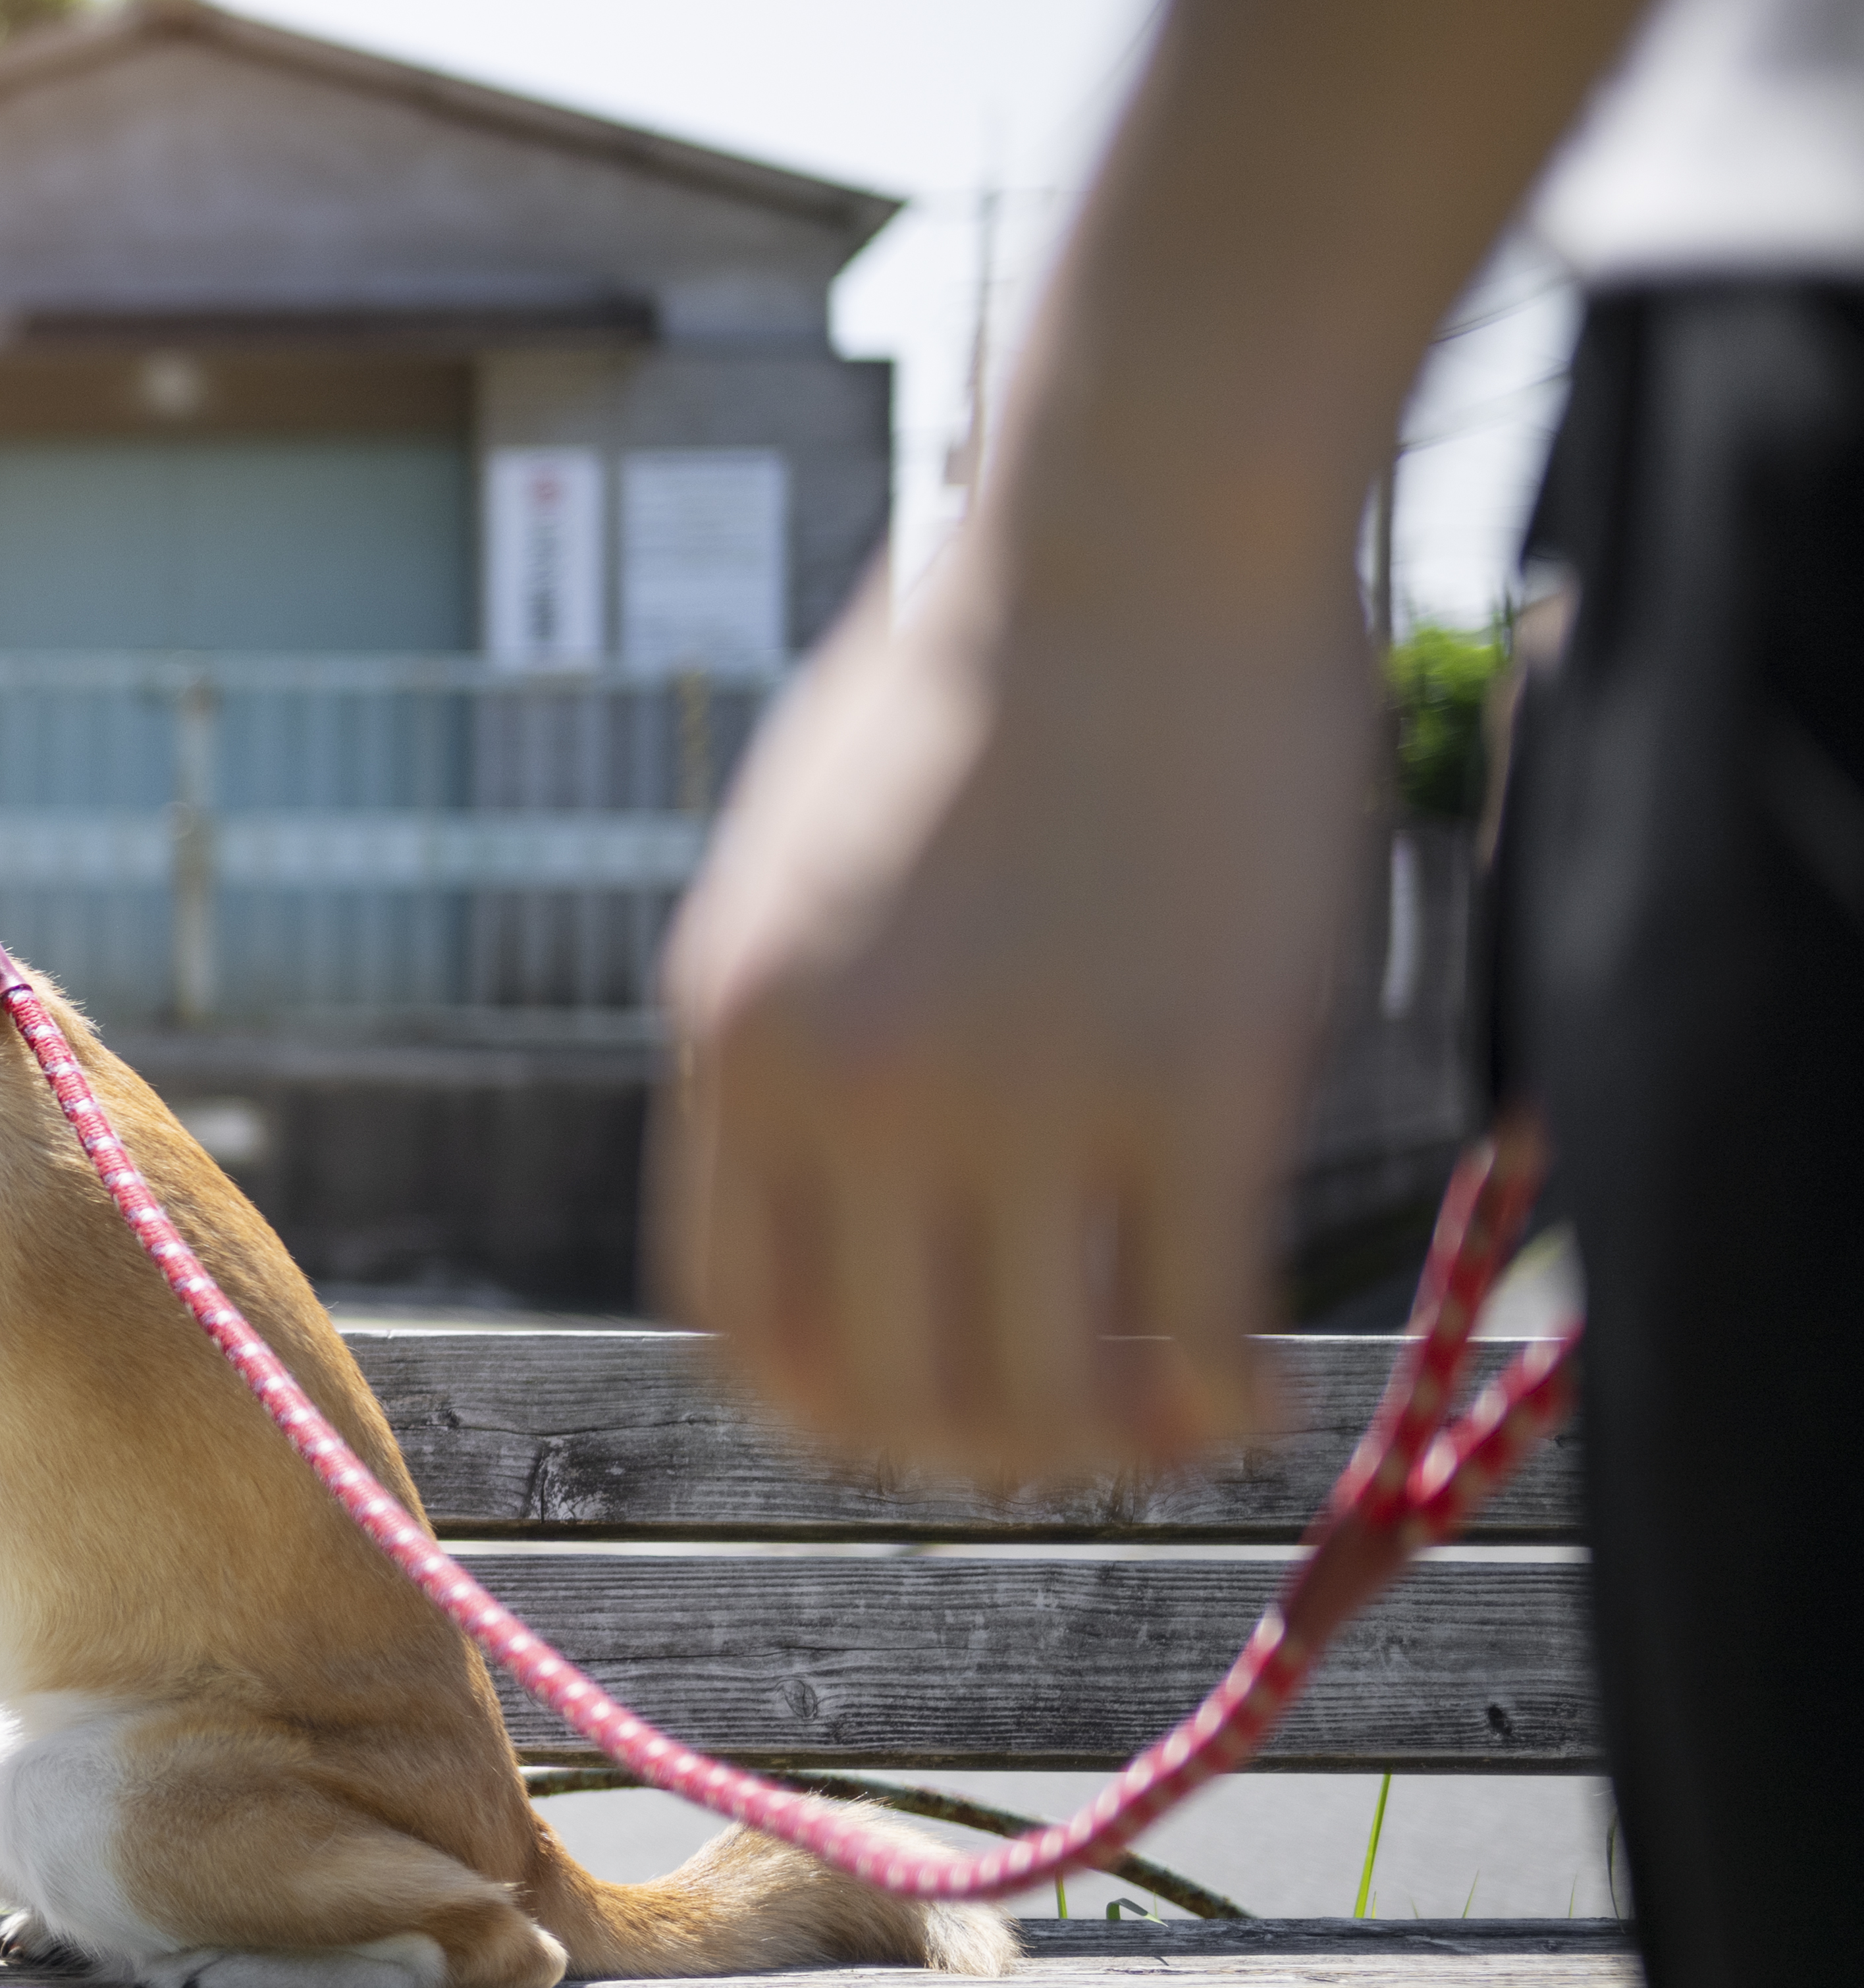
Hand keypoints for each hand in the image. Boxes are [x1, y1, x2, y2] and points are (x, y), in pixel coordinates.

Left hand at [657, 546, 1381, 1487]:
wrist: (1124, 535)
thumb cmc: (973, 684)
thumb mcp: (799, 876)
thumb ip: (796, 1037)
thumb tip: (828, 1202)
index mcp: (739, 1043)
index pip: (744, 1329)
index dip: (828, 1413)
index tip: (904, 1416)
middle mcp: (856, 1092)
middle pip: (887, 1396)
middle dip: (970, 1452)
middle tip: (1055, 1431)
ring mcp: (1026, 1096)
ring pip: (1040, 1398)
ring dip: (1099, 1450)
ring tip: (1156, 1427)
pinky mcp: (1198, 1082)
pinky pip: (1201, 1331)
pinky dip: (1222, 1405)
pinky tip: (1247, 1397)